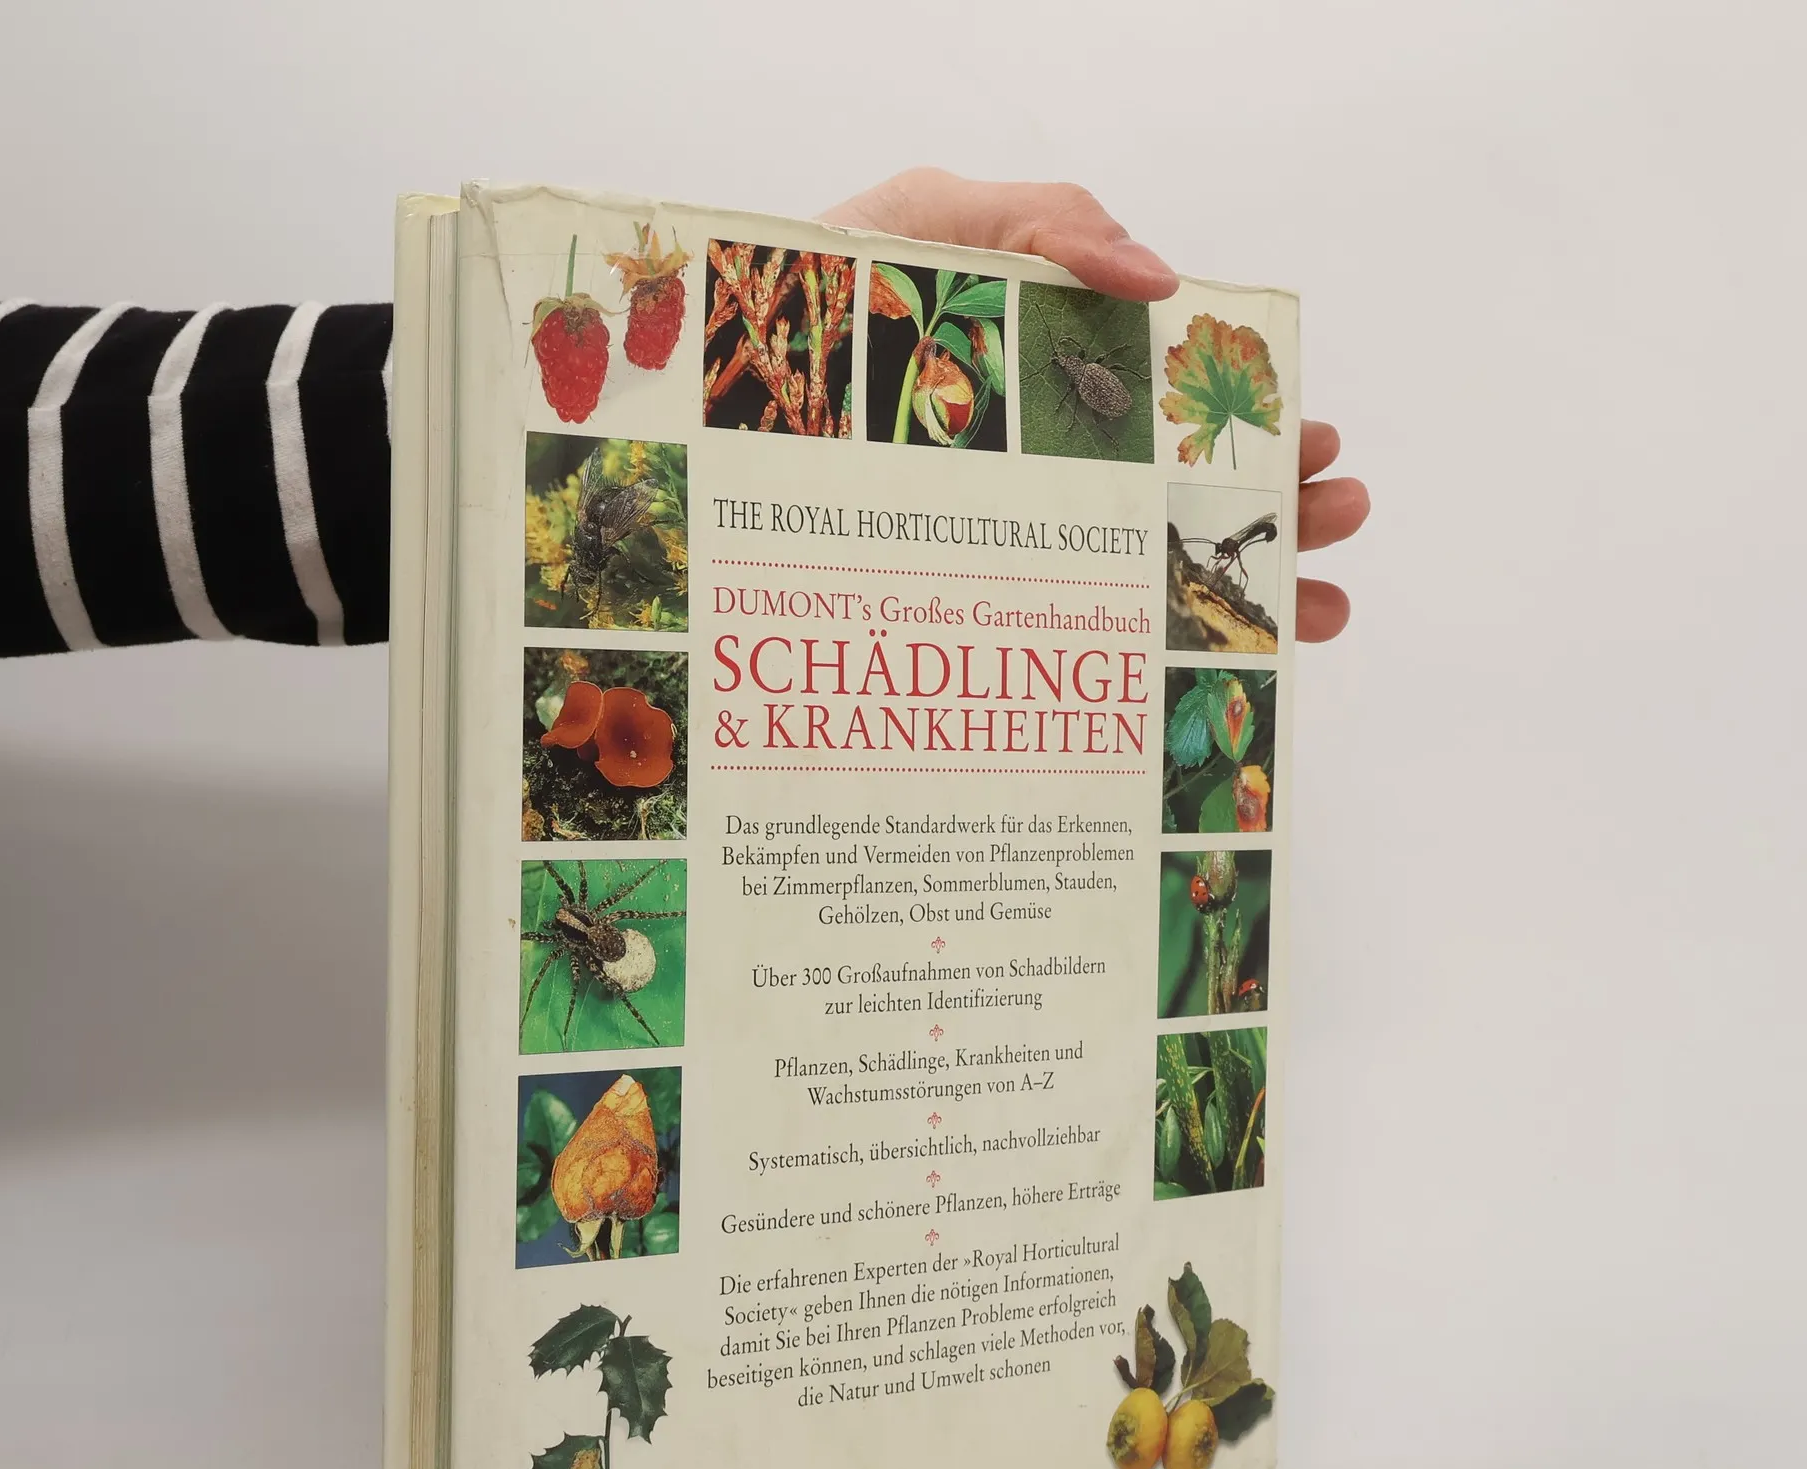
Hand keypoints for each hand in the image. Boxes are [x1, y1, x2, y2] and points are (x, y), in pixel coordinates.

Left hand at [821, 169, 1369, 641]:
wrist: (708, 398)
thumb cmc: (817, 300)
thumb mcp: (927, 220)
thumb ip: (1043, 225)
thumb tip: (1164, 280)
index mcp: (1045, 376)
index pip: (1170, 406)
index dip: (1247, 425)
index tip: (1310, 440)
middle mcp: (1036, 466)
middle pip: (1174, 493)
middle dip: (1270, 509)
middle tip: (1337, 511)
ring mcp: (1001, 538)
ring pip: (1135, 572)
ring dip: (1234, 587)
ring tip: (1317, 602)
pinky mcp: (956, 602)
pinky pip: (1059, 637)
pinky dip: (1139, 659)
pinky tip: (1205, 672)